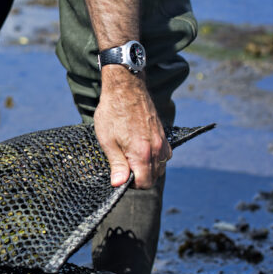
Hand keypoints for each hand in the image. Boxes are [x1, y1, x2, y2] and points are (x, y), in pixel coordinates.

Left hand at [94, 67, 170, 188]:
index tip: (120, 177)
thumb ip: (116, 164)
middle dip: (140, 178)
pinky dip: (156, 158)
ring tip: (131, 158)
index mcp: (142, 153)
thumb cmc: (113, 113)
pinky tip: (142, 151)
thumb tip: (119, 184)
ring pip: (161, 166)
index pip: (145, 183)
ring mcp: (162, 141)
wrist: (126, 88)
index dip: (131, 185)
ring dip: (148, 168)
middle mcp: (157, 149)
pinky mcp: (164, 134)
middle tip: (123, 167)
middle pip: (154, 177)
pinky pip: (165, 154)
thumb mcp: (108, 141)